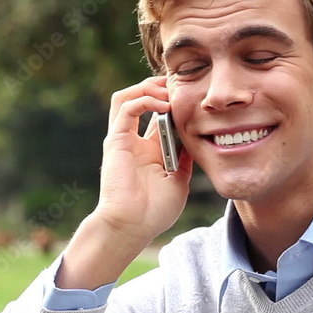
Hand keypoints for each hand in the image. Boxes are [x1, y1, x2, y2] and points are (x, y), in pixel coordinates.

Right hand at [92, 75, 193, 243]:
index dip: (172, 100)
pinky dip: (144, 100)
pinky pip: (125, 108)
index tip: (193, 95)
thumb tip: (197, 141)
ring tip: (168, 91)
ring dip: (148, 88)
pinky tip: (163, 106)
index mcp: (149, 150)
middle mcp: (134, 140)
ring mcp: (122, 139)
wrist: (132, 226)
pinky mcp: (115, 140)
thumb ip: (185, 159)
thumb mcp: (179, 180)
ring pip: (127, 97)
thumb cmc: (154, 211)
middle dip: (160, 87)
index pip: (158, 114)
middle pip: (140, 99)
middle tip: (181, 85)